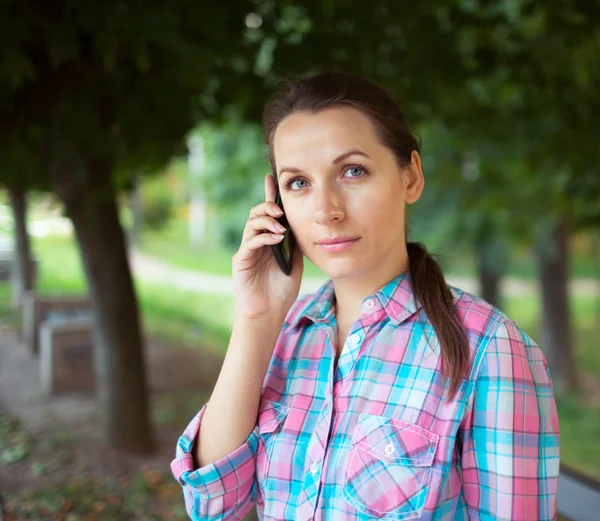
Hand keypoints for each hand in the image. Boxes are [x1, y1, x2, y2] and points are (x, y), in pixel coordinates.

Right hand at [232, 173, 302, 321]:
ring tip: (280, 227)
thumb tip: (302, 223)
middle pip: (256, 214)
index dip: (269, 195)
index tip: (272, 178)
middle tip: (280, 211)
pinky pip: (250, 242)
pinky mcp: (241, 260)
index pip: (268, 213)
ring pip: (251, 224)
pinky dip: (263, 237)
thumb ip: (295, 243)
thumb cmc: (281, 291)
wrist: (269, 313)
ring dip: (266, 221)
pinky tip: (276, 239)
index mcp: (268, 240)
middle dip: (268, 207)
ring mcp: (247, 250)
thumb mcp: (294, 262)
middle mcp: (255, 242)